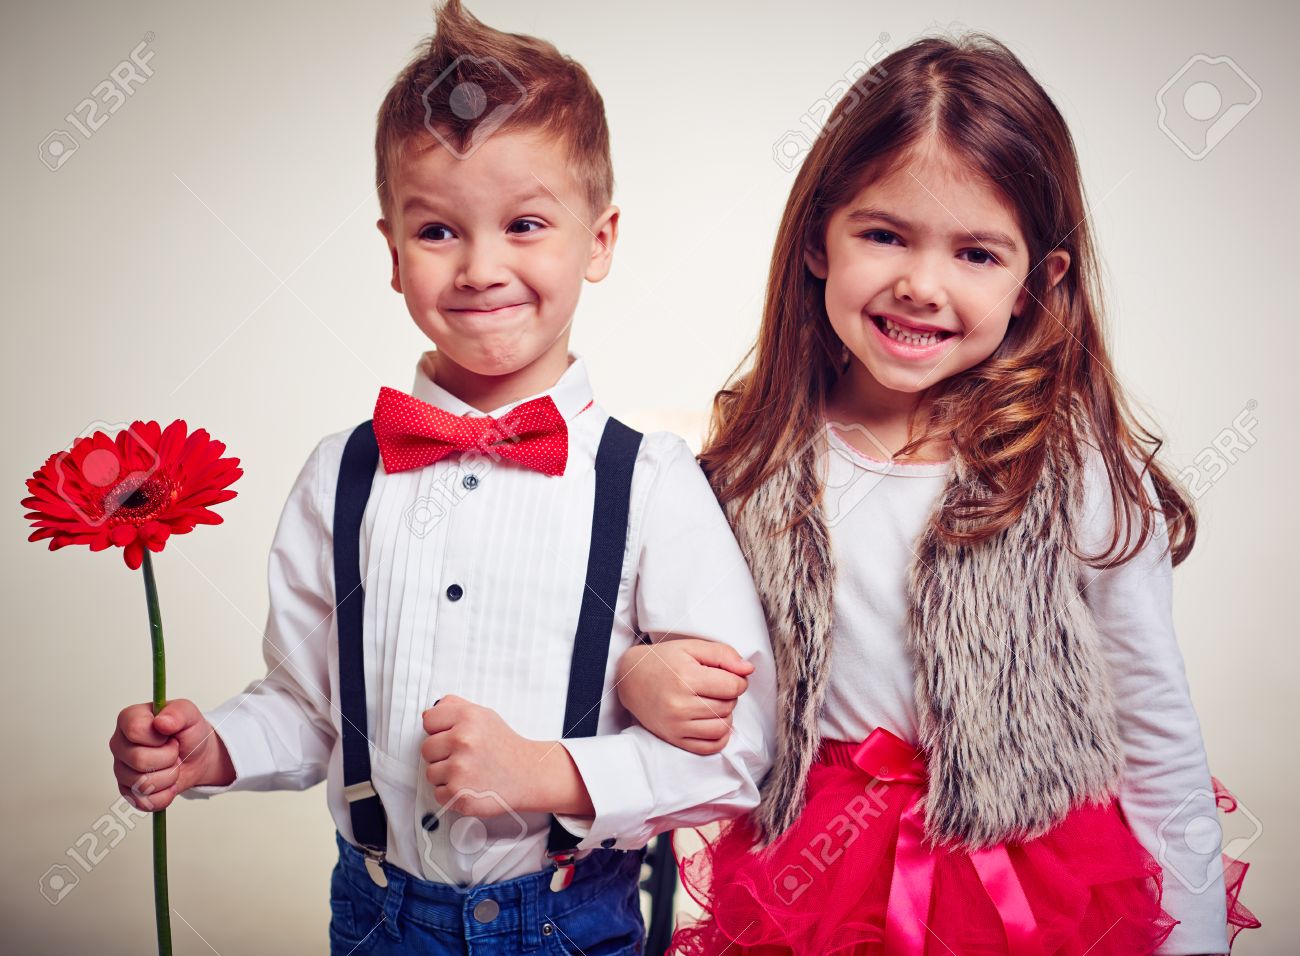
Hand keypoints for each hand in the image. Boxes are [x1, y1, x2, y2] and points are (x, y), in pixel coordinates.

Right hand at [109, 699, 234, 810]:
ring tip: (172, 764)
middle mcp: (119, 745)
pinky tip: (169, 783)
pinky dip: (165, 795)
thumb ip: (178, 712)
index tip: (168, 734)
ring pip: (142, 784)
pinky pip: (143, 802)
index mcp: (129, 719)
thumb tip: (161, 722)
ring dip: (169, 776)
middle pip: (139, 760)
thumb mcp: (190, 714)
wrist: (197, 756)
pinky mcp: (127, 792)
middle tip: (174, 750)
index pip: (135, 730)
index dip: (159, 736)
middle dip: (168, 758)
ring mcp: (121, 770)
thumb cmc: (188, 732)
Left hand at [421, 695, 592, 817]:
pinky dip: (452, 794)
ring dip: (446, 776)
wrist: (528, 774)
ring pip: (431, 773)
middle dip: (442, 755)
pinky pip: (438, 794)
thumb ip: (454, 707)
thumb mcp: (484, 715)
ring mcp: (460, 768)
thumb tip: (427, 714)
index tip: (450, 736)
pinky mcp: (459, 794)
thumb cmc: (504, 747)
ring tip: (469, 772)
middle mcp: (463, 741)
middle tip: (464, 757)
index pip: (428, 720)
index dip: (438, 730)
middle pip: (426, 749)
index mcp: (468, 717)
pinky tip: (470, 785)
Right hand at [616, 637, 753, 754]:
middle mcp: (680, 705)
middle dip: (729, 695)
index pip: (733, 686)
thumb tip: (748, 670)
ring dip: (725, 714)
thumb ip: (723, 654)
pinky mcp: (674, 739)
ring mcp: (676, 725)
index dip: (738, 679)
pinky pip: (710, 747)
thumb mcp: (691, 647)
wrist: (630, 679)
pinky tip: (712, 721)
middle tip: (714, 686)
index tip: (729, 675)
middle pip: (728, 706)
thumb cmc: (663, 661)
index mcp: (685, 678)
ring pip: (722, 727)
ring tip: (712, 702)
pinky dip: (719, 736)